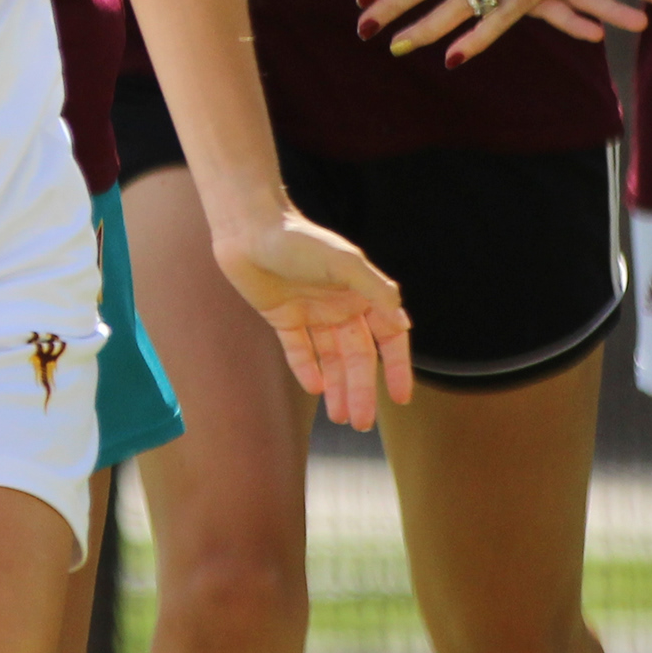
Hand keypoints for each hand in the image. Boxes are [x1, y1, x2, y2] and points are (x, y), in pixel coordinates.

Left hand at [213, 212, 412, 430]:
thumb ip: (374, 289)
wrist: (248, 229)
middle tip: (362, 423)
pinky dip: (307, 369)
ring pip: (330, 358)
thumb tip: (403, 323)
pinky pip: (299, 350)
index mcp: (362, 293)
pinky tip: (316, 389)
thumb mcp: (343, 262)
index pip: (388, 338)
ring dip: (337, 387)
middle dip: (361, 390)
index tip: (400, 398)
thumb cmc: (298, 238)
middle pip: (357, 357)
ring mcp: (312, 312)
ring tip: (341, 418)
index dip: (396, 368)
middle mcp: (341, 305)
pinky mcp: (283, 317)